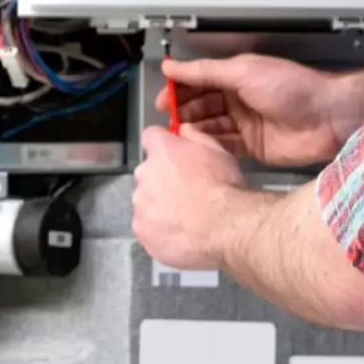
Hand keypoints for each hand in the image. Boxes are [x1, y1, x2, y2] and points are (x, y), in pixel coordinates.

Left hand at [132, 125, 245, 269]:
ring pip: (146, 201)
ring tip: (185, 217)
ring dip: (159, 205)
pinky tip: (180, 233)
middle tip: (186, 191)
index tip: (174, 153)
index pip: (151, 137)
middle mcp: (144, 174)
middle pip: (148, 172)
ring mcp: (141, 205)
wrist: (222, 227)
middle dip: (162, 178)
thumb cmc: (222, 186)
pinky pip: (147, 227)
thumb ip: (195, 136)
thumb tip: (182, 130)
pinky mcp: (142, 231)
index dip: (163, 144)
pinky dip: (159, 229)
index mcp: (162, 150)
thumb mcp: (218, 150)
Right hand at [156, 54, 363, 166]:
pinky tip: (199, 148)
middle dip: (184, 112)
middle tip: (169, 121)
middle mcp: (240, 99)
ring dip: (195, 130)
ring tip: (180, 136)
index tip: (163, 99)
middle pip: (202, 105)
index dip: (180, 89)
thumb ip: (206, 71)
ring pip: (210, 127)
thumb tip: (174, 66)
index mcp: (237, 75)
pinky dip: (210, 146)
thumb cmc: (295, 88)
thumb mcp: (244, 72)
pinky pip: (224, 146)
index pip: (199, 80)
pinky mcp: (253, 147)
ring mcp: (246, 123)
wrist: (328, 118)